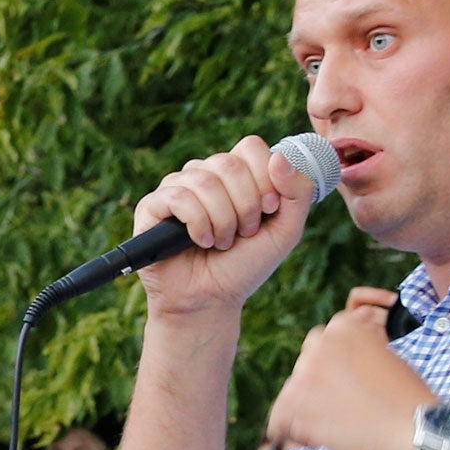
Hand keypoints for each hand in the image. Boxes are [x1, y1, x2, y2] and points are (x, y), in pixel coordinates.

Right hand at [133, 135, 317, 323]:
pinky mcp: (152, 206)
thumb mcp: (285, 232)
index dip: (264, 177)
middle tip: (244, 234)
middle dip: (245, 205)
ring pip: (204, 179)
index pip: (250, 148)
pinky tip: (201, 242)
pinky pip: (178, 197)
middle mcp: (204, 175)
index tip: (268, 211)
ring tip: (221, 243)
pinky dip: (198, 223)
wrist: (210, 302)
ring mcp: (176, 188)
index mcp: (235, 175)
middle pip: (229, 163)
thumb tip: (280, 157)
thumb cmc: (244, 267)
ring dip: (222, 219)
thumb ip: (298, 193)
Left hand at [267, 287, 434, 449]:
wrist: (422, 432)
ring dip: (307, 415)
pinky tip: (319, 442)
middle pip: (302, 373)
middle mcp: (320, 343)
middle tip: (345, 413)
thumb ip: (355, 356)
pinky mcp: (295, 407)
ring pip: (290, 398)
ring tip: (341, 429)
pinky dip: (292, 435)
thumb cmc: (409, 402)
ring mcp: (305, 374)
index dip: (331, 375)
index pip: (319, 351)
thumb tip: (332, 373)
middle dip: (316, 392)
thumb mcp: (385, 358)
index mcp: (343, 327)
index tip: (350, 392)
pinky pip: (278, 423)